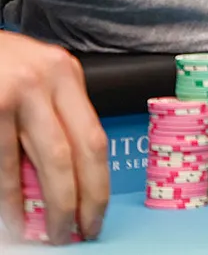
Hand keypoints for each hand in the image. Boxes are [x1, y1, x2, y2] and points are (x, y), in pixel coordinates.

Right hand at [0, 31, 107, 243]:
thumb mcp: (34, 76)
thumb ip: (54, 114)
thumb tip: (71, 176)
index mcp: (66, 73)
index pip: (94, 137)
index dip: (98, 182)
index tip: (97, 214)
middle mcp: (46, 81)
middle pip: (76, 152)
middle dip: (80, 199)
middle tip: (78, 233)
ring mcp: (15, 94)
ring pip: (43, 161)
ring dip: (46, 204)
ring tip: (47, 234)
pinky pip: (3, 163)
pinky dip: (10, 195)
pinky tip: (12, 218)